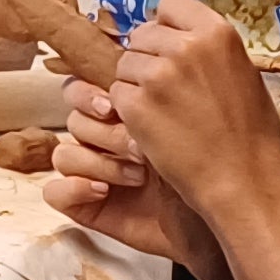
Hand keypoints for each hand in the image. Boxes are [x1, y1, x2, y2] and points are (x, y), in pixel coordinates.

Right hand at [43, 80, 229, 279]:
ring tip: (139, 175)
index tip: (114, 103)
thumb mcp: (188, 116)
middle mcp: (105, 139)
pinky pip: (55, 191)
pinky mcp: (84, 203)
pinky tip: (104, 190)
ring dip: (101, 162)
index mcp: (124, 112)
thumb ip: (157, 86)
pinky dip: (75, 187)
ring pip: (64, 153)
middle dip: (102, 129)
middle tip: (135, 143)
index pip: (83, 89)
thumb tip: (130, 64)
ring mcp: (93, 171)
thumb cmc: (212, 165)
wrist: (224, 215)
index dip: (91, 94)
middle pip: (72, 118)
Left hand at [108, 0, 279, 222]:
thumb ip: (210, 51)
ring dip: (136, 84)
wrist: (244, 180)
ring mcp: (157, 75)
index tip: (170, 45)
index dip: (167, 26)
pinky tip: (153, 127)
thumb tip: (182, 37)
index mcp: (217, 34)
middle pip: (142, 35)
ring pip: (125, 64)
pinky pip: (117, 93)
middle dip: (148, 57)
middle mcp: (185, 47)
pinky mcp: (136, 104)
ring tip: (163, 111)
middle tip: (166, 88)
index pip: (170, 4)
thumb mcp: (243, 74)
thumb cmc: (252, 136)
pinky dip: (128, 110)